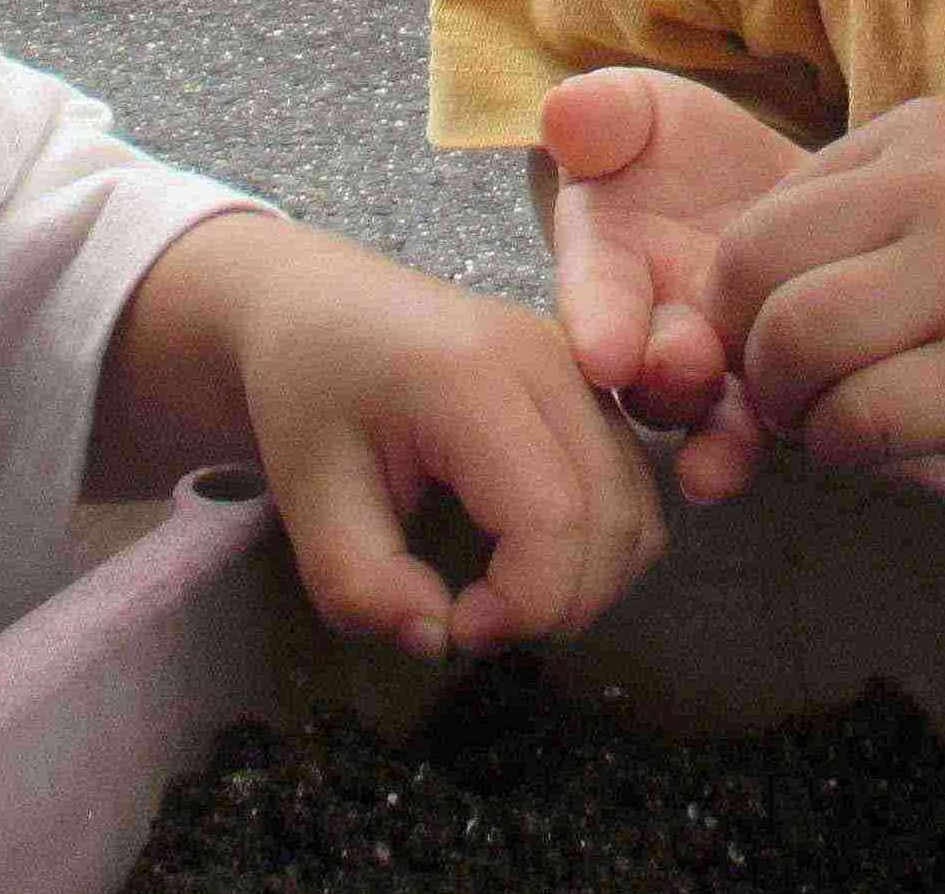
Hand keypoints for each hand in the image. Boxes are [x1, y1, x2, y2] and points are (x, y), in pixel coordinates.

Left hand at [228, 242, 664, 661]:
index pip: (553, 519)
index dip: (523, 605)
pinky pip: (632, 487)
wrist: (317, 304)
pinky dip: (599, 546)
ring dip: (586, 581)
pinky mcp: (588, 384)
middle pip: (613, 520)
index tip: (456, 627)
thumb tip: (435, 639)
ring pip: (638, 509)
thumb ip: (360, 583)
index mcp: (472, 378)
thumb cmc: (307, 390)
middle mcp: (549, 360)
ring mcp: (578, 367)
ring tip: (499, 591)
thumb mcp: (305, 493)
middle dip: (557, 605)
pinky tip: (526, 555)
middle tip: (471, 620)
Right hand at [539, 71, 801, 493]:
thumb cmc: (681, 148)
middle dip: (661, 378)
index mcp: (604, 265)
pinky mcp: (772, 389)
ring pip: (704, 416)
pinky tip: (791, 445)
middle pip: (645, 373)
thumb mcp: (640, 113)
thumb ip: (604, 112)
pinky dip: (764, 445)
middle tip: (686, 365)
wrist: (767, 186)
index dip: (597, 320)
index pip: (593, 294)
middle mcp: (645, 333)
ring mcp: (708, 371)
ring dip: (713, 432)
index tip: (603, 352)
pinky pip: (766, 428)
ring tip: (728, 442)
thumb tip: (567, 108)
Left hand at [703, 98, 944, 477]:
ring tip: (821, 423)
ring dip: (786, 402)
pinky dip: (843, 447)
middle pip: (750, 267)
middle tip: (780, 391)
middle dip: (742, 345)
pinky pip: (866, 416)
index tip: (775, 338)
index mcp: (921, 133)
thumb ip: (896, 196)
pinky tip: (871, 449)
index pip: (765, 209)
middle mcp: (933, 186)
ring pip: (794, 340)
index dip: (748, 291)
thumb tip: (789, 268)